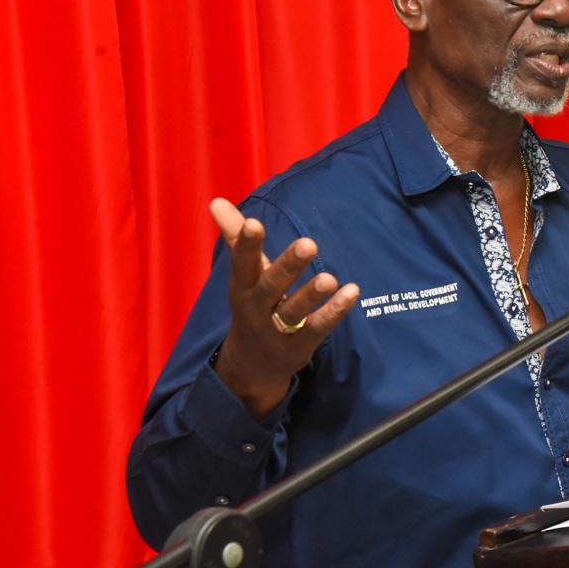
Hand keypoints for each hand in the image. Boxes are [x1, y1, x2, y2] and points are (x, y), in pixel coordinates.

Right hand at [209, 198, 358, 419]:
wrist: (251, 366)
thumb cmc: (253, 306)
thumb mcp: (243, 275)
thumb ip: (235, 237)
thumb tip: (216, 200)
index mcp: (242, 287)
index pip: (242, 264)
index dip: (246, 244)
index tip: (253, 223)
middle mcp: (256, 308)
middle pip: (271, 287)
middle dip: (288, 266)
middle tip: (309, 243)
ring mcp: (277, 331)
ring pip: (294, 312)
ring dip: (311, 295)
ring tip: (329, 278)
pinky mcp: (299, 346)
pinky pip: (317, 328)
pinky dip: (334, 311)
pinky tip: (352, 292)